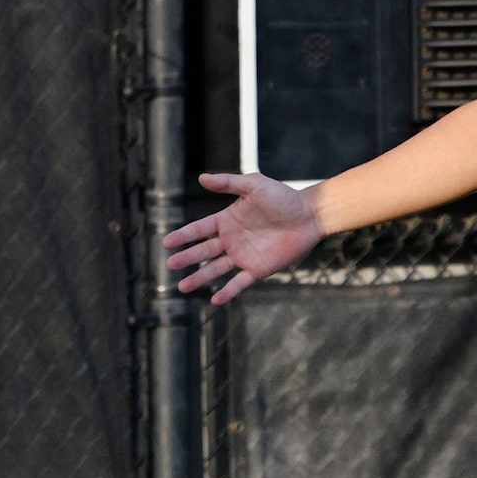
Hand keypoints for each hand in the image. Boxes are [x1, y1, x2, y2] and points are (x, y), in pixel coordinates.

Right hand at [163, 172, 323, 304]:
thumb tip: (201, 178)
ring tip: (182, 287)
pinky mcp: (258, 269)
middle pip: (204, 251)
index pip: (200, 229)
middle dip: (187, 258)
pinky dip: (227, 292)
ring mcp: (243, 256)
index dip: (184, 235)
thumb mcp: (253, 185)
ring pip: (216, 269)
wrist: (309, 215)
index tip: (167, 242)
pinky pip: (239, 283)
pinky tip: (214, 300)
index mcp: (227, 220)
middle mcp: (232, 240)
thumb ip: (228, 183)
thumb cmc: (283, 197)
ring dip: (200, 277)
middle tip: (171, 264)